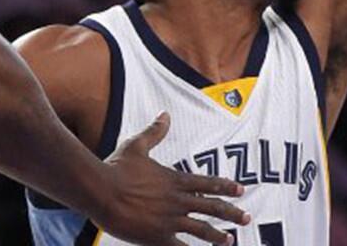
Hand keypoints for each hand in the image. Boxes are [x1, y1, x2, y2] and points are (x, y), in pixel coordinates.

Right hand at [93, 112, 249, 245]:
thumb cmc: (116, 168)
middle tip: (247, 218)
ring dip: (217, 235)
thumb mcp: (137, 145)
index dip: (227, 187)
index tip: (241, 191)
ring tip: (230, 240)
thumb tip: (164, 115)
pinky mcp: (156, 236)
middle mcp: (178, 200)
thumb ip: (155, 132)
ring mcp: (169, 220)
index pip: (209, 183)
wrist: (99, 191)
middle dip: (232, 213)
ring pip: (201, 229)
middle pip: (212, 207)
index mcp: (176, 181)